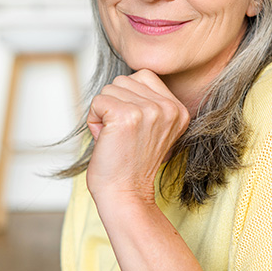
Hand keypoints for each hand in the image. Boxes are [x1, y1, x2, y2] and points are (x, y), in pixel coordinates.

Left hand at [85, 70, 189, 207]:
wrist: (126, 194)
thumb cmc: (131, 164)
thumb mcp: (153, 129)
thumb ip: (148, 102)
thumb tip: (126, 80)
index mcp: (178, 109)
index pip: (143, 76)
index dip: (128, 99)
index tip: (133, 128)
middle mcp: (168, 107)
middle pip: (123, 81)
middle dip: (114, 105)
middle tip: (122, 136)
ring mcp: (149, 110)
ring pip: (109, 89)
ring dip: (103, 113)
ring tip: (115, 138)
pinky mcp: (127, 116)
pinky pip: (97, 101)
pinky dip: (93, 121)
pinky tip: (106, 139)